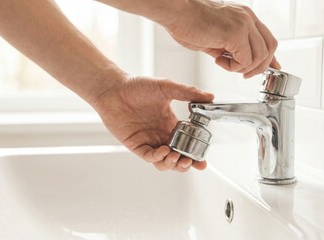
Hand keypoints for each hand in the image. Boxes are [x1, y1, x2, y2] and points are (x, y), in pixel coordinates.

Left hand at [93, 74, 213, 171]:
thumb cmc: (137, 86)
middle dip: (185, 164)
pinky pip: (149, 156)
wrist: (114, 88)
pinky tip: (164, 150)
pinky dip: (158, 157)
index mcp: (171, 124)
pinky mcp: (136, 144)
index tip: (203, 160)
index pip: (186, 144)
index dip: (195, 155)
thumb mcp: (166, 87)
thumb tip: (210, 97)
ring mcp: (148, 141)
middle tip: (189, 161)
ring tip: (176, 156)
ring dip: (172, 163)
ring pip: (163, 162)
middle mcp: (161, 135)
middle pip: (177, 158)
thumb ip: (187, 93)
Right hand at [161, 0, 280, 77]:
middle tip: (243, 73)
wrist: (177, 13)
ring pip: (259, 56)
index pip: (267, 39)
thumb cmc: (189, 23)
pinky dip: (232, 67)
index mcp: (244, 17)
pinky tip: (218, 60)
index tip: (267, 68)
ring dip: (242, 67)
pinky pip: (245, 60)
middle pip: (270, 48)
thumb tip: (237, 62)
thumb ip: (230, 48)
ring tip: (224, 63)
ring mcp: (243, 24)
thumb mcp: (215, 38)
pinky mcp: (235, 33)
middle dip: (259, 67)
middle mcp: (248, 18)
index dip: (269, 57)